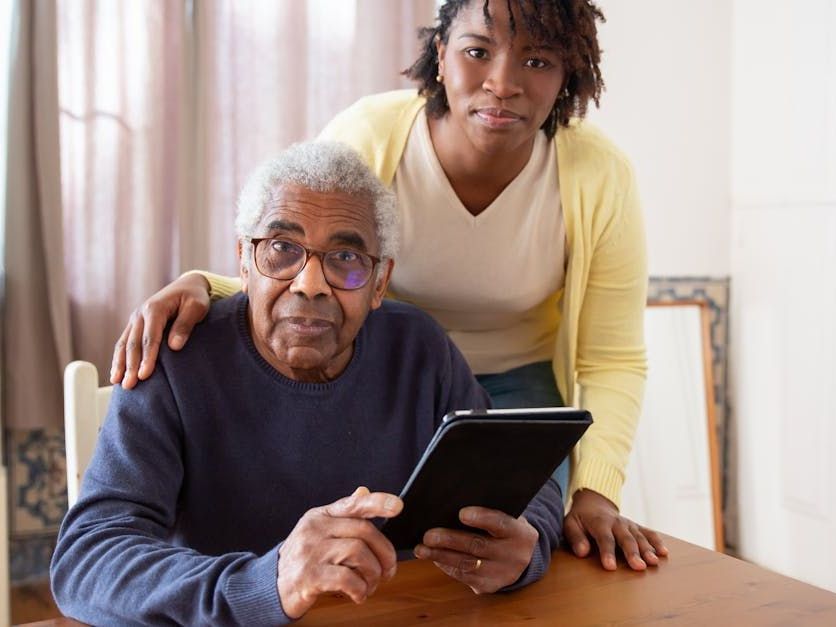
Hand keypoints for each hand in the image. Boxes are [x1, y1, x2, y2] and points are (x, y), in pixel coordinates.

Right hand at [110, 272, 211, 388]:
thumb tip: (174, 347)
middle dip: (130, 365)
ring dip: (120, 364)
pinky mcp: (135, 325)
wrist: (186, 286)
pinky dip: (119, 358)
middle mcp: (140, 313)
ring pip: (124, 344)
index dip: (147, 357)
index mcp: (155, 308)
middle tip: (130, 385)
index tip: (144, 375)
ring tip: (118, 383)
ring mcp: (135, 319)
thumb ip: (185, 325)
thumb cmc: (194, 298)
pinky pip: (123, 342)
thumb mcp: (196, 307)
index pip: (150, 337)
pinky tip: (116, 372)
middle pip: (134, 343)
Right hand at [277, 487, 402, 618]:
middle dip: (384, 553)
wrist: (272, 584)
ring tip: (370, 585)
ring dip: (373, 573)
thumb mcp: (319, 532)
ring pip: (358, 553)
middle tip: (388, 570)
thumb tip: (364, 492)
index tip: (398, 505)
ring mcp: (310, 552)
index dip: (377, 503)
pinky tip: (358, 594)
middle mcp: (315, 529)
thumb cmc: (304, 558)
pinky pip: (347, 578)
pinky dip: (360, 588)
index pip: (352, 504)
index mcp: (320, 516)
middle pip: (363, 532)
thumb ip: (343, 515)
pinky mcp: (309, 576)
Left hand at [413, 506, 537, 593]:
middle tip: (429, 535)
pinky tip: (432, 556)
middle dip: (450, 540)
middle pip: (478, 546)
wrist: (520, 556)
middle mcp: (515, 556)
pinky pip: (463, 576)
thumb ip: (488, 510)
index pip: (500, 524)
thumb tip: (452, 502)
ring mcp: (502, 574)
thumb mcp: (507, 517)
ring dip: (441, 555)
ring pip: (467, 564)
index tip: (461, 513)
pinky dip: (445, 565)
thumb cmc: (505, 528)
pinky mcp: (489, 586)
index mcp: (521, 533)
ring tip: (422, 548)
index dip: (481, 518)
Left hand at [564, 489, 667, 570]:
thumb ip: (575, 537)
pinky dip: (657, 542)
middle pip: (626, 538)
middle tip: (639, 567)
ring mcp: (629, 524)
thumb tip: (582, 552)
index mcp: (599, 522)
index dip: (607, 552)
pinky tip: (664, 553)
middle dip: (632, 553)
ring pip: (640, 537)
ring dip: (647, 549)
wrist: (594, 502)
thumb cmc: (580, 518)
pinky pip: (649, 533)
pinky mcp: (637, 527)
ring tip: (654, 562)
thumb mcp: (570, 524)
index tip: (610, 567)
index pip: (604, 538)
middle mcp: (617, 522)